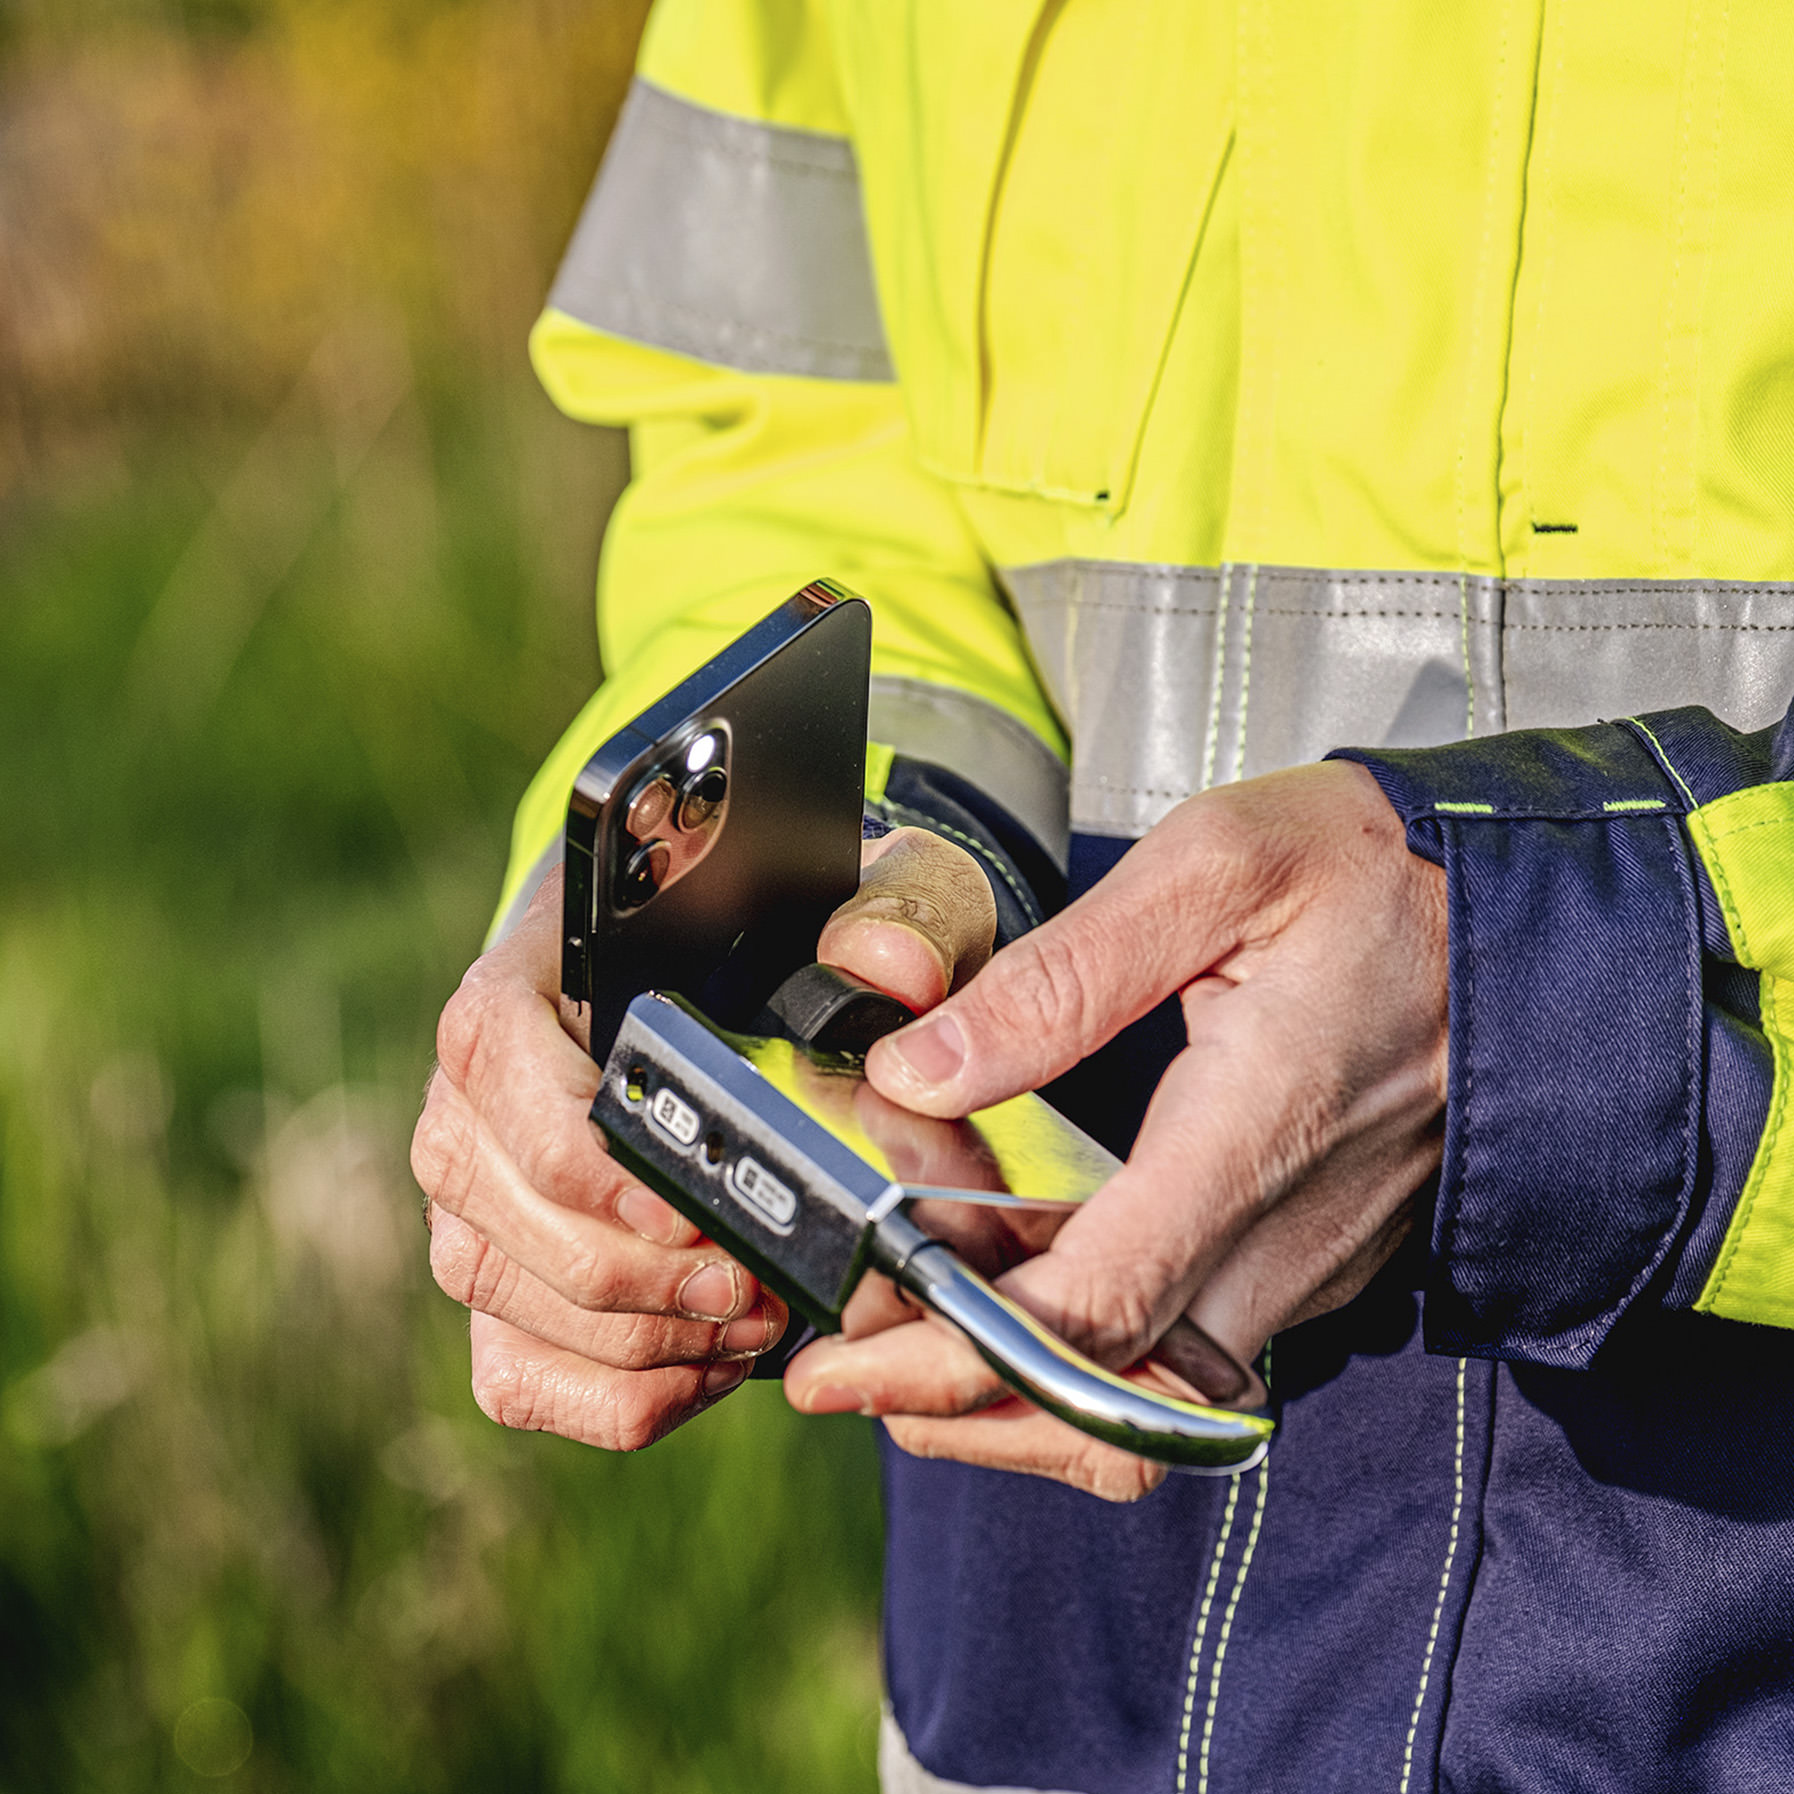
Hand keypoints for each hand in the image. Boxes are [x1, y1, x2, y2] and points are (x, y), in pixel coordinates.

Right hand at [412, 826, 995, 1451]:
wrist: (739, 1004)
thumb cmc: (781, 955)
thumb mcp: (859, 905)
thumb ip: (889, 921)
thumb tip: (890, 970)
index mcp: (532, 972)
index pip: (492, 1052)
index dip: (584, 1150)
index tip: (689, 1208)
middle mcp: (473, 1090)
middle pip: (499, 1208)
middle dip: (642, 1275)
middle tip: (754, 1282)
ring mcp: (471, 1196)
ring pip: (506, 1302)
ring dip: (644, 1340)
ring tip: (753, 1320)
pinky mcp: (497, 1283)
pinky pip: (520, 1377)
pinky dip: (624, 1394)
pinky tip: (709, 1361)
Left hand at [784, 762, 1447, 1500]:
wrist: (1537, 914)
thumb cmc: (1392, 875)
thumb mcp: (1219, 868)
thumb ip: (1061, 974)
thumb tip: (922, 1065)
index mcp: (1255, 1139)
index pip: (1092, 1315)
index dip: (951, 1354)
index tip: (845, 1360)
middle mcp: (1286, 1238)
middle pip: (1105, 1404)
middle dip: (956, 1392)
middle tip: (851, 1329)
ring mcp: (1304, 1264)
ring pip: (1140, 1394)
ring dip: (1011, 1369)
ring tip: (912, 1280)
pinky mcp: (1306, 1258)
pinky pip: (1181, 1343)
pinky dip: (1078, 1329)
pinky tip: (1007, 1247)